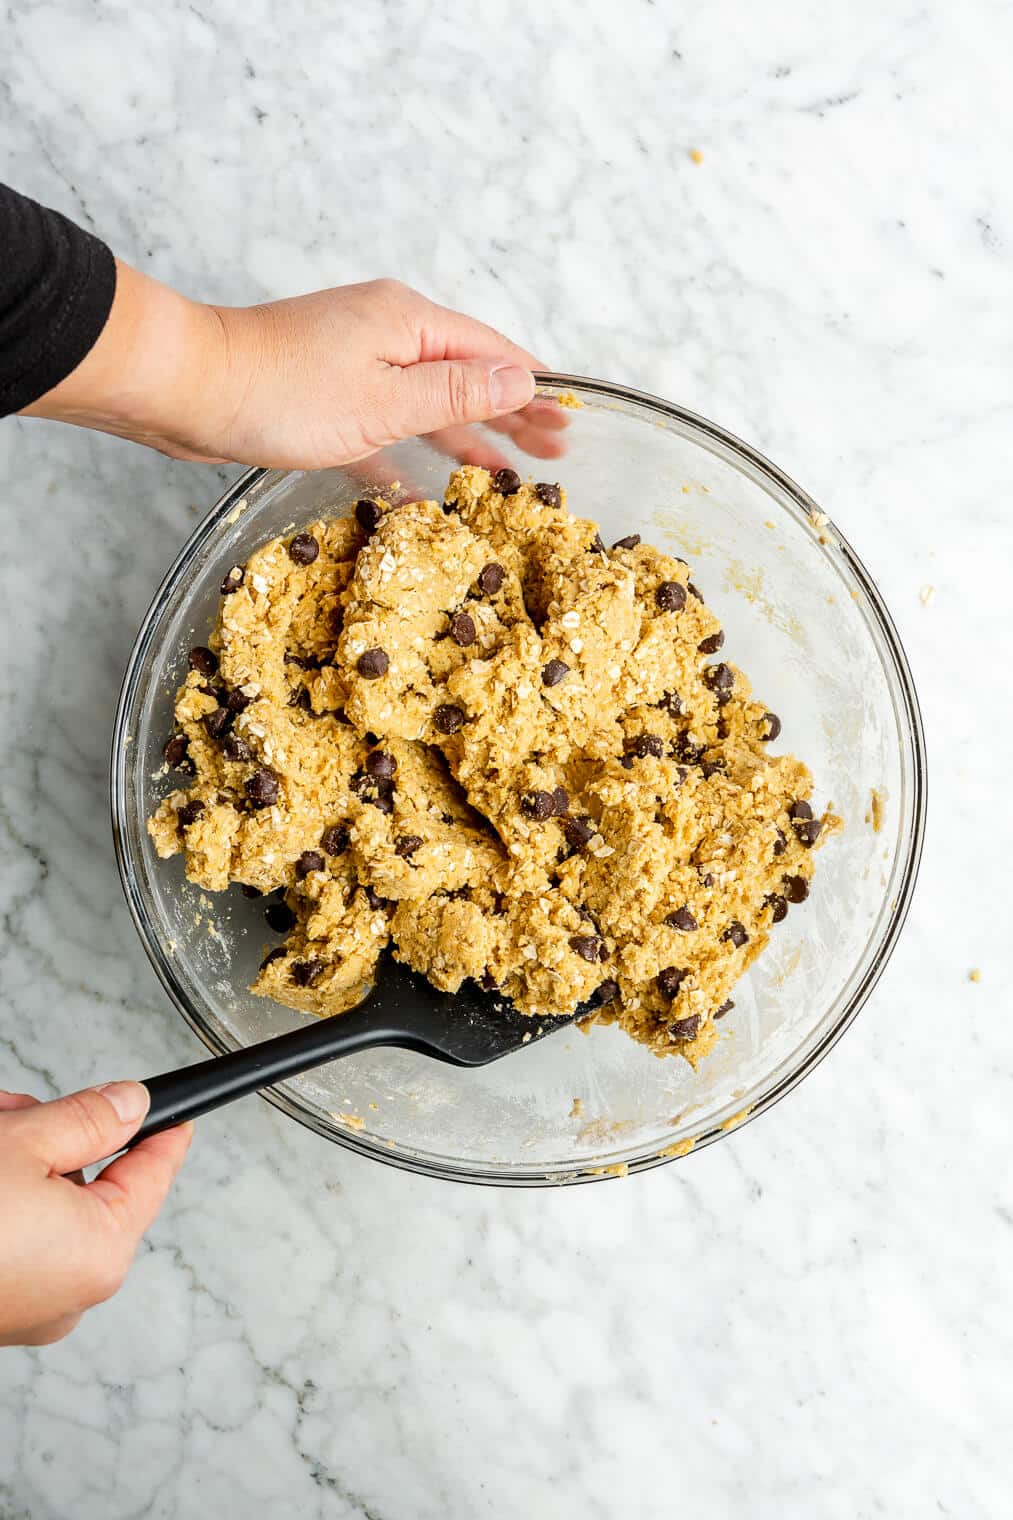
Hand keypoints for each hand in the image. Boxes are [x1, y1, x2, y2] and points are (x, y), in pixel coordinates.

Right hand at [0, 1084, 191, 1346]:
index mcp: (100, 1251)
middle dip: (51, 1135)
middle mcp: (73, 1289)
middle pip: (89, 1183)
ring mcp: (30, 1304)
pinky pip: (15, 1233)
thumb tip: (129, 1104)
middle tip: (13, 1111)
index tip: (178, 1111)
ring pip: (44, 1202)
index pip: (153, 1174)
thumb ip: (87, 1119)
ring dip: (17, 1158)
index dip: (164, 1131)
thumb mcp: (22, 1143)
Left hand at [23, 266, 567, 468]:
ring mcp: (354, 366)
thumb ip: (457, 393)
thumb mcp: (385, 399)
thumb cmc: (282, 391)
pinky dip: (406, 458)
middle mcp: (386, 335)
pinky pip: (382, 430)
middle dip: (510, 413)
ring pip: (426, 405)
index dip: (534, 388)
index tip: (568, 419)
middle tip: (554, 451)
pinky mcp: (324, 399)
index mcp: (409, 322)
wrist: (187, 390)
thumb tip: (522, 381)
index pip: (492, 353)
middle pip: (466, 376)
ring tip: (505, 474)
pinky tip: (424, 493)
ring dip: (465, 439)